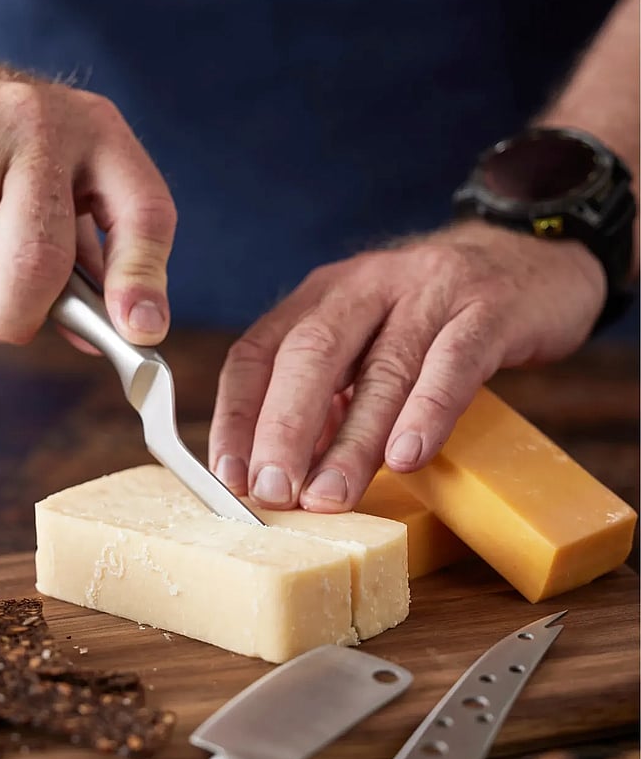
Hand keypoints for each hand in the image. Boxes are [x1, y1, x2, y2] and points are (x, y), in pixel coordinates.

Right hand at [0, 0, 175, 346]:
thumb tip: (118, 331)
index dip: (143, 282)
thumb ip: (88, 254)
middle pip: (41, 263)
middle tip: (4, 323)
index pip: (143, 213)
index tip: (138, 332)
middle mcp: (39, 127)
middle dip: (19, 317)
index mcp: (95, 132)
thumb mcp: (57, 175)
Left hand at [209, 221, 606, 510]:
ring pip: (380, 369)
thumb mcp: (365, 343)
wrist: (531, 260)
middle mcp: (365, 286)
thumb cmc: (433, 321)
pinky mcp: (489, 309)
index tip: (227, 475)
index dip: (236, 415)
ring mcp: (428, 293)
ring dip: (350, 443)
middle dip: (283, 430)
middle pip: (310, 355)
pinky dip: (426, 412)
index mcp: (321, 297)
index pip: (258, 352)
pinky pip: (453, 363)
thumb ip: (327, 398)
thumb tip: (281, 474)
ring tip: (329, 497)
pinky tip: (406, 458)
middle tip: (272, 492)